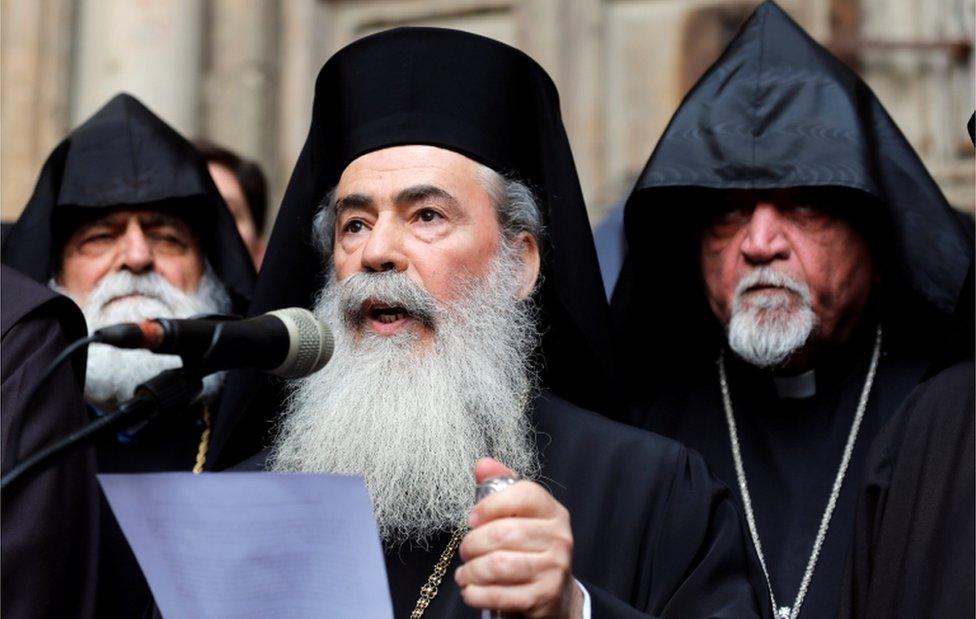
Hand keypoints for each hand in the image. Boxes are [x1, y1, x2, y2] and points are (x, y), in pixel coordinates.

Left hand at [455, 458, 583, 617]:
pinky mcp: (543, 597)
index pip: (524, 495)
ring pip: (498, 565)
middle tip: (465, 550)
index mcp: (552, 512)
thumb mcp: (519, 515)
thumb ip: (500, 487)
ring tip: (465, 572)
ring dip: (471, 570)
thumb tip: (482, 464)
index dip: (491, 504)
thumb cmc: (530, 549)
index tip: (472, 518)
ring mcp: (554, 569)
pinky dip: (476, 593)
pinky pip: (499, 594)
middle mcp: (559, 538)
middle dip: (473, 543)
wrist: (555, 593)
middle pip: (504, 533)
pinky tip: (471, 589)